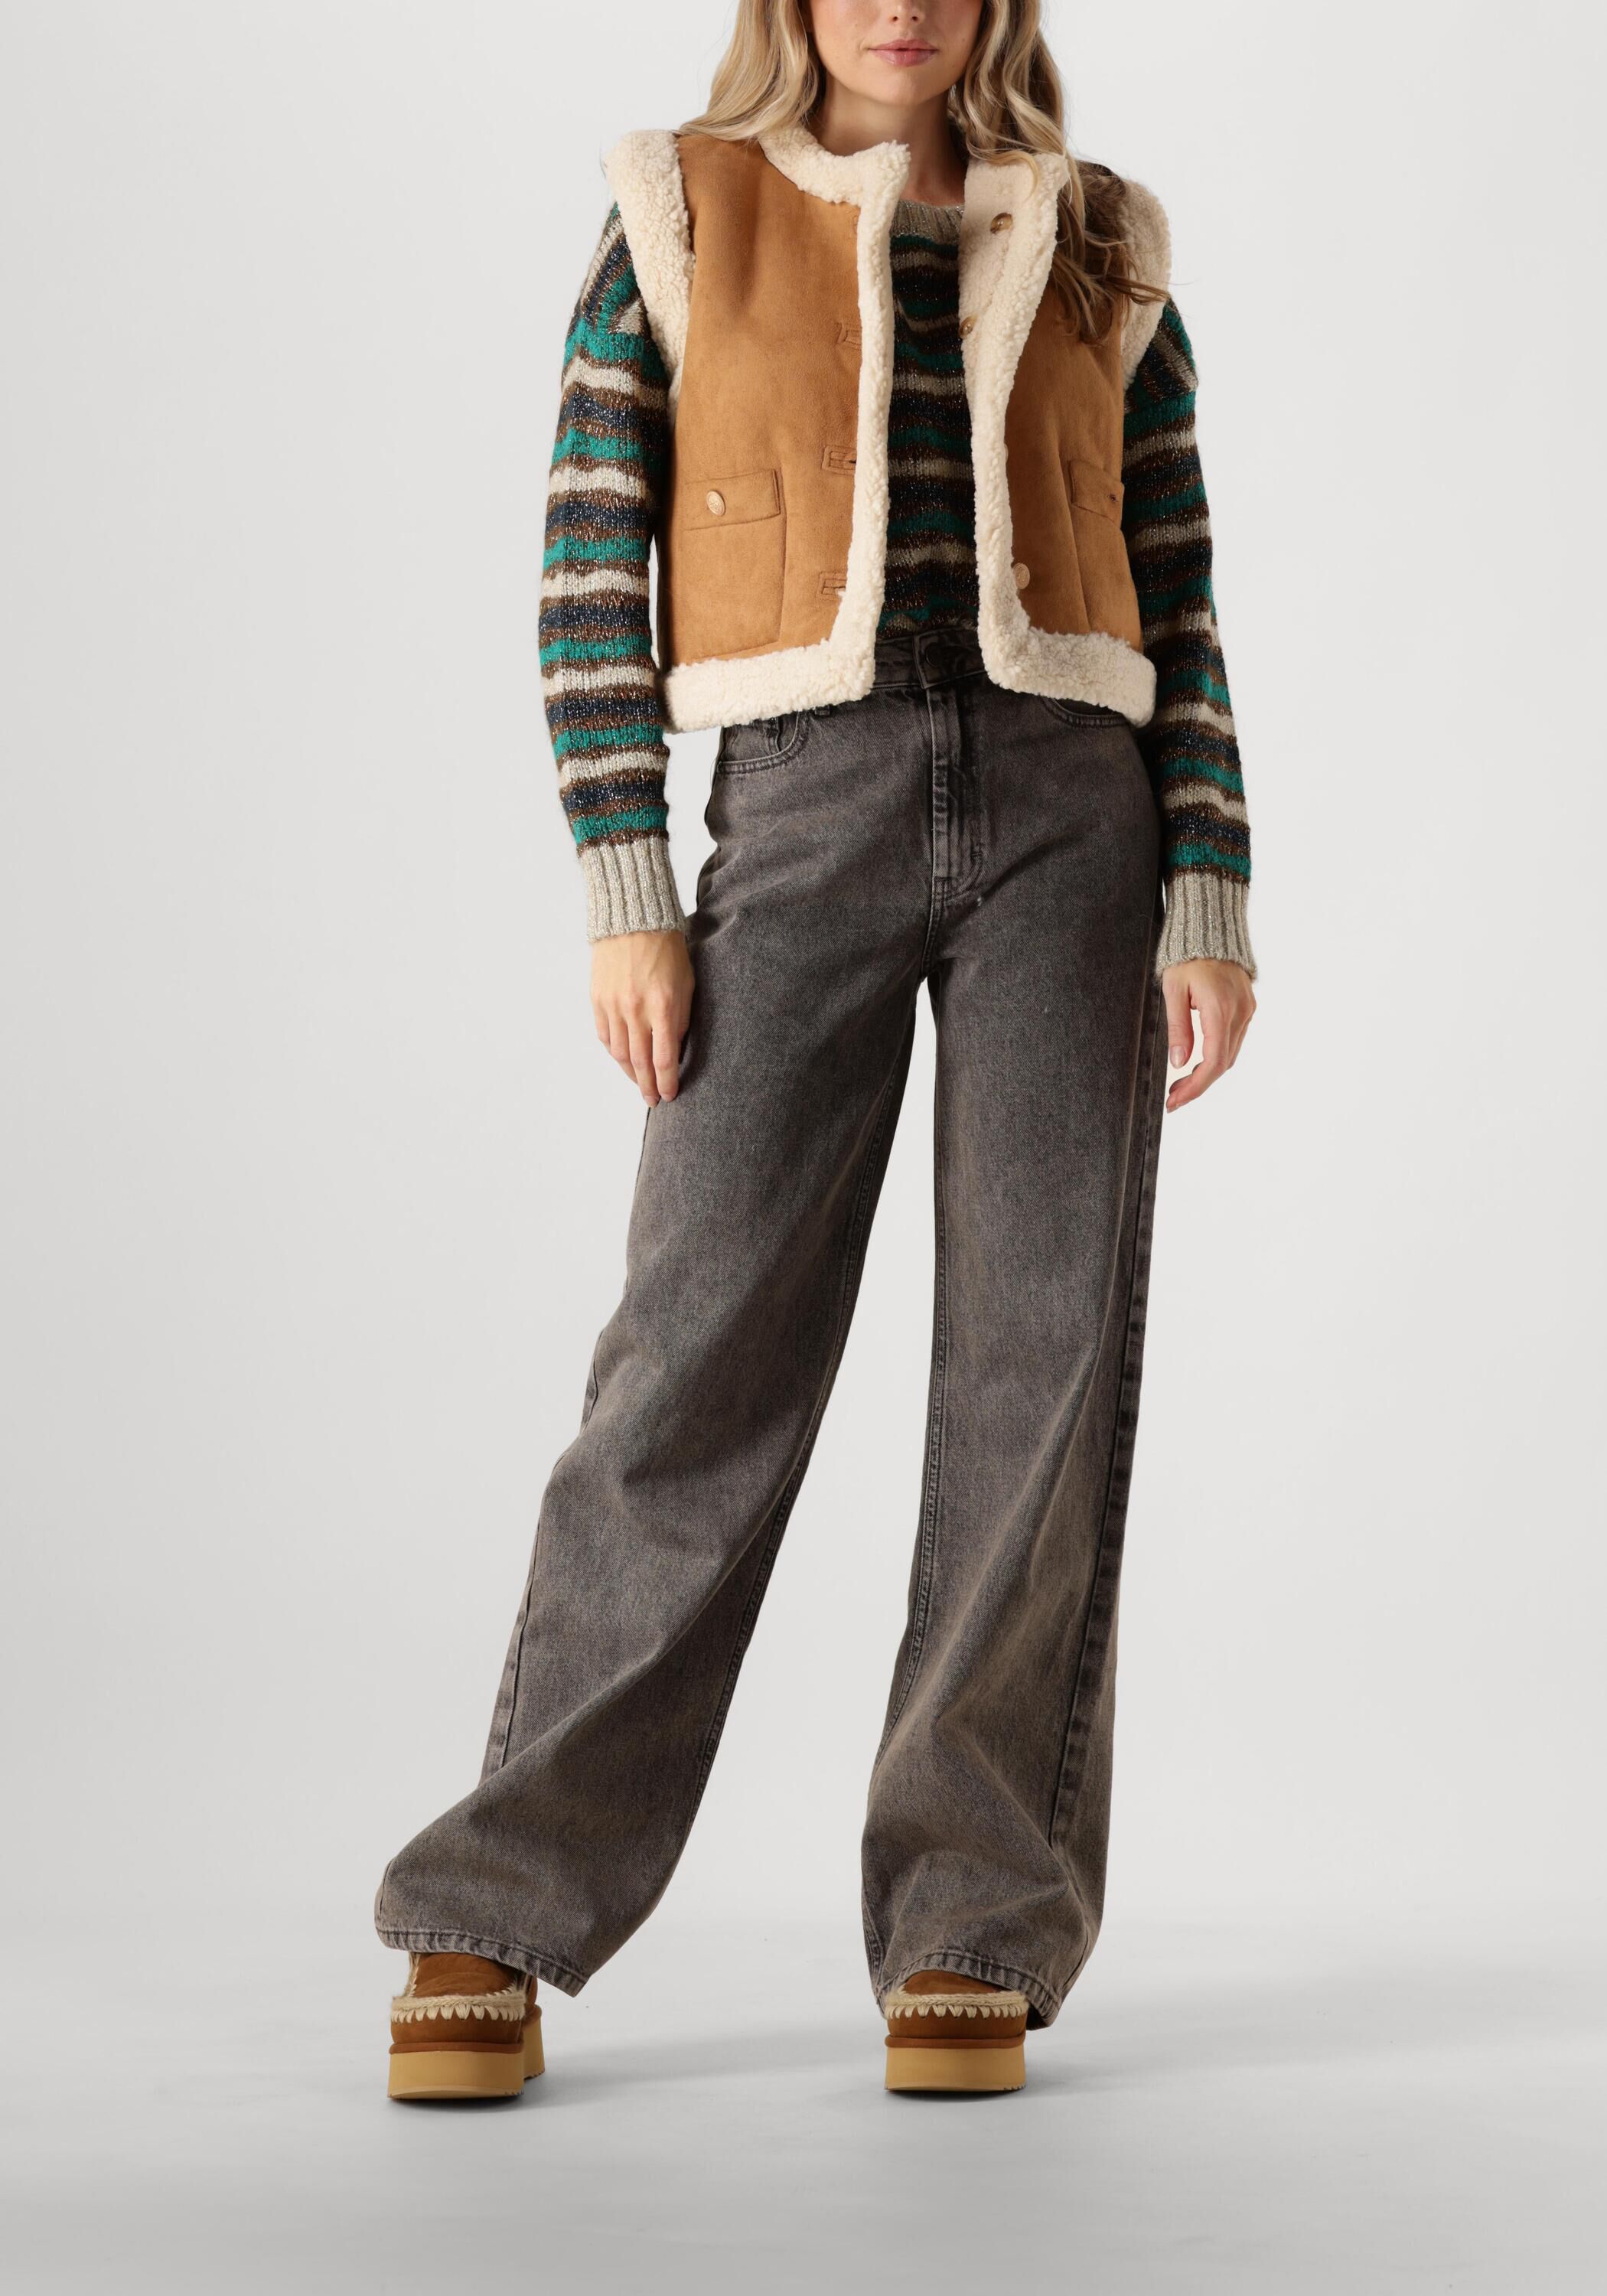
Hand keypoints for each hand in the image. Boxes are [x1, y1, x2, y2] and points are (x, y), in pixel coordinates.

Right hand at [590, 929, 695, 1105]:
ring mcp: (613, 1005)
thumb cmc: (667, 950)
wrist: (633, 920)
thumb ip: (681, 1019)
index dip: (666, 1081)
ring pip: (619, 1052)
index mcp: (662, 1005)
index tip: (669, 1095)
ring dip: (629, 1072)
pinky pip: (604, 1035)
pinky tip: (622, 1059)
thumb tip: (674, 1050)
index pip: (664, 1057)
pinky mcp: (598, 999)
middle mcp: (635, 1009)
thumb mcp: (686, 984)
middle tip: (653, 1100)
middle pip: (639, 1061)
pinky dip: (613, 1051)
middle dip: (647, 1085)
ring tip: (639, 1082)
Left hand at [1161, 959, 1255, 1111]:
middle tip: (1174, 1096)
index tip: (1176, 1101)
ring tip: (1182, 1082)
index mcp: (1219, 1009)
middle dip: (1198, 1084)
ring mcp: (1247, 1010)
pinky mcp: (1248, 1007)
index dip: (1195, 1087)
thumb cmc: (1187, 955)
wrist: (1211, 928)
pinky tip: (1199, 1059)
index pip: (1213, 1062)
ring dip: (1208, 1072)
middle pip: (1223, 1063)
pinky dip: (1218, 1055)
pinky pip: (1234, 1039)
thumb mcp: (1173, 990)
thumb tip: (1179, 1062)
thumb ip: (1178, 1028)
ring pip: (1230, 1054)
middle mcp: (1239, 1012)